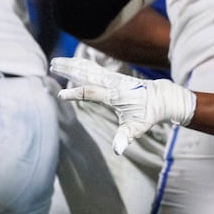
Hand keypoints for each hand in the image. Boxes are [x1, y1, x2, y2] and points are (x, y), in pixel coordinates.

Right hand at [53, 56, 195, 154]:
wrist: (162, 98)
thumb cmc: (148, 113)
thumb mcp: (138, 127)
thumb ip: (126, 137)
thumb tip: (118, 151)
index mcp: (115, 95)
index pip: (91, 92)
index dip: (75, 94)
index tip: (61, 95)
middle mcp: (112, 83)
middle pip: (86, 74)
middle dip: (69, 70)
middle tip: (52, 66)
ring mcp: (112, 78)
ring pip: (88, 68)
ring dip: (72, 64)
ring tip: (55, 62)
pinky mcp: (113, 76)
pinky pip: (93, 68)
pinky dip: (81, 64)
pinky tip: (72, 63)